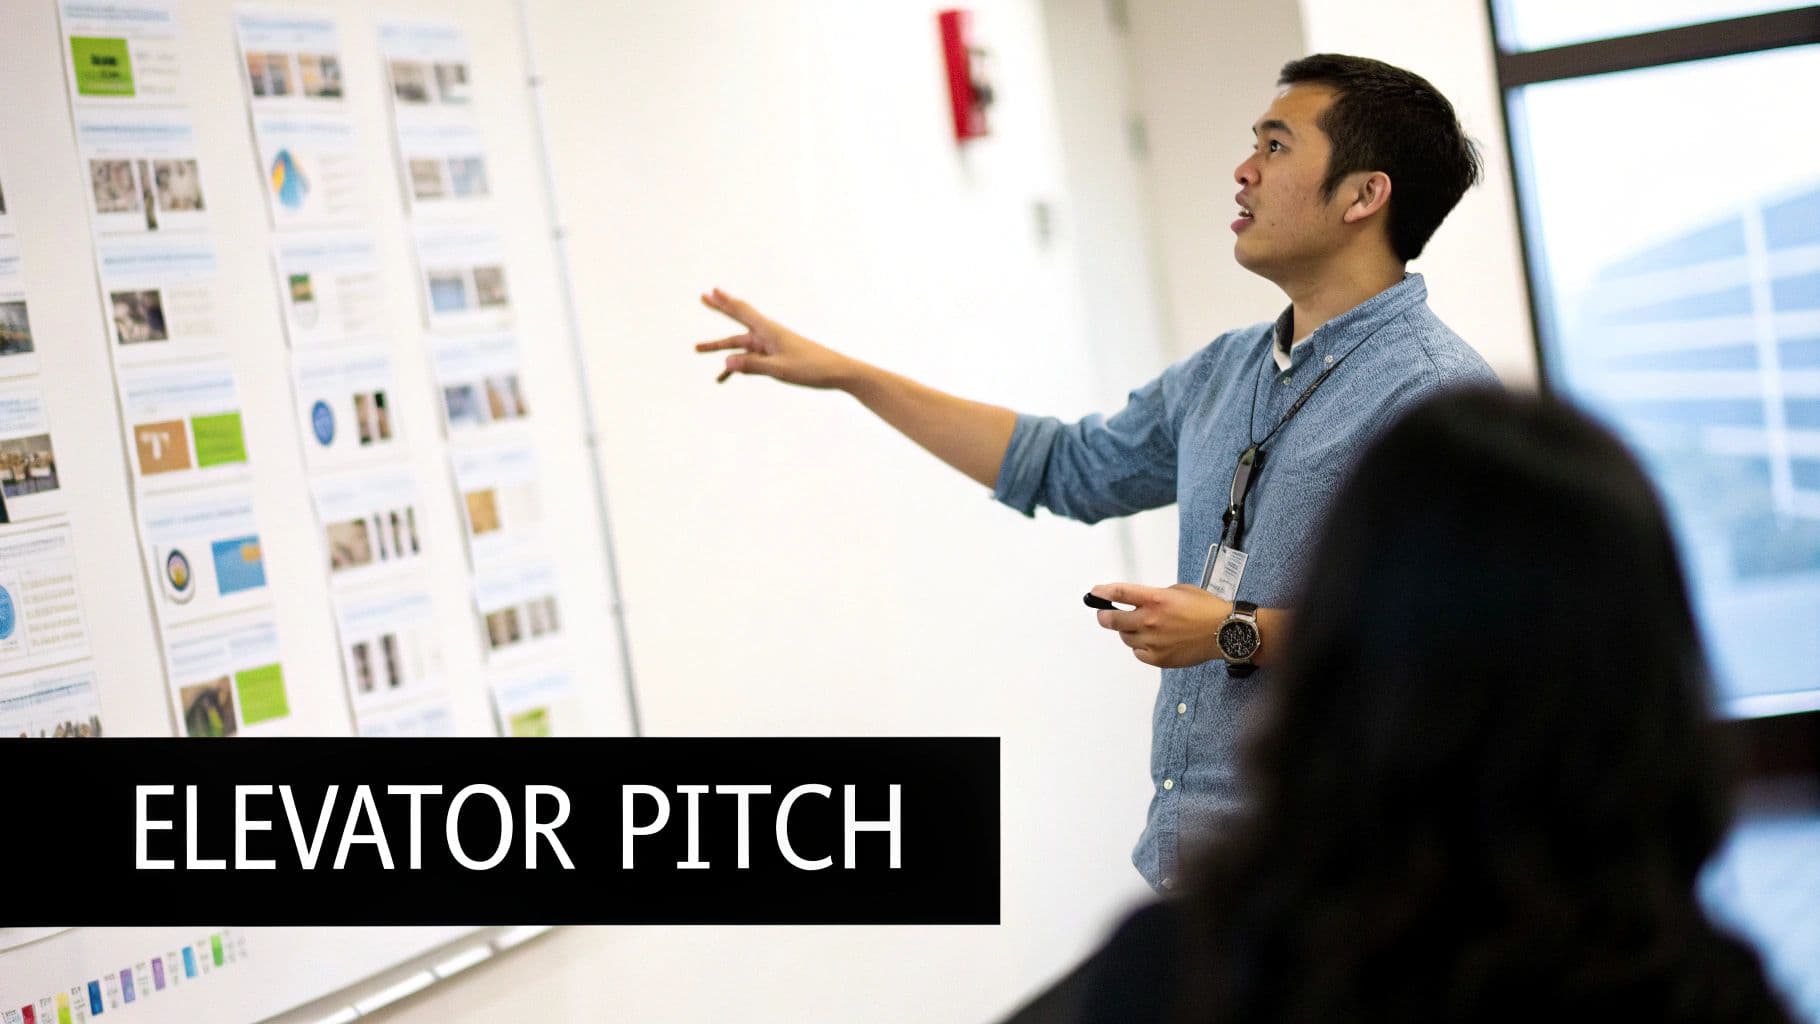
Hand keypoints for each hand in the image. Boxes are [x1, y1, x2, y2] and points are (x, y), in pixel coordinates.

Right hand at [695, 288, 857, 388]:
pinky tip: (723, 377)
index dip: (726, 301)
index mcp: (770, 331)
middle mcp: (768, 335)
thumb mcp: (779, 369)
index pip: (743, 311)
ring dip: (719, 347)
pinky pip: (750, 361)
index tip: (712, 290)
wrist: (837, 372)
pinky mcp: (775, 357)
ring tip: (697, 348)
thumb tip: (725, 362)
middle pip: (738, 320)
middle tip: (702, 297)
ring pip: (739, 345)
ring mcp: (771, 346)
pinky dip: (736, 367)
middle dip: (720, 309)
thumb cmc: (811, 369)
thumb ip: (752, 366)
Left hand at [1088, 582, 1230, 668]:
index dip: (1103, 592)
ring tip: (1141, 627)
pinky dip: (1140, 646)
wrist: (1225, 632)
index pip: (1120, 593)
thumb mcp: (1178, 591)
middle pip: (1113, 620)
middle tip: (1103, 614)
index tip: (1095, 593)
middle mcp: (1150, 620)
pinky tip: (1150, 641)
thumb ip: (1154, 596)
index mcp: (1156, 599)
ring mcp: (1153, 641)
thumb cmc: (1205, 609)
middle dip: (1104, 616)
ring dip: (1127, 631)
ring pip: (1125, 637)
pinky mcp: (1158, 658)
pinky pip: (1138, 653)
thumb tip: (1138, 602)